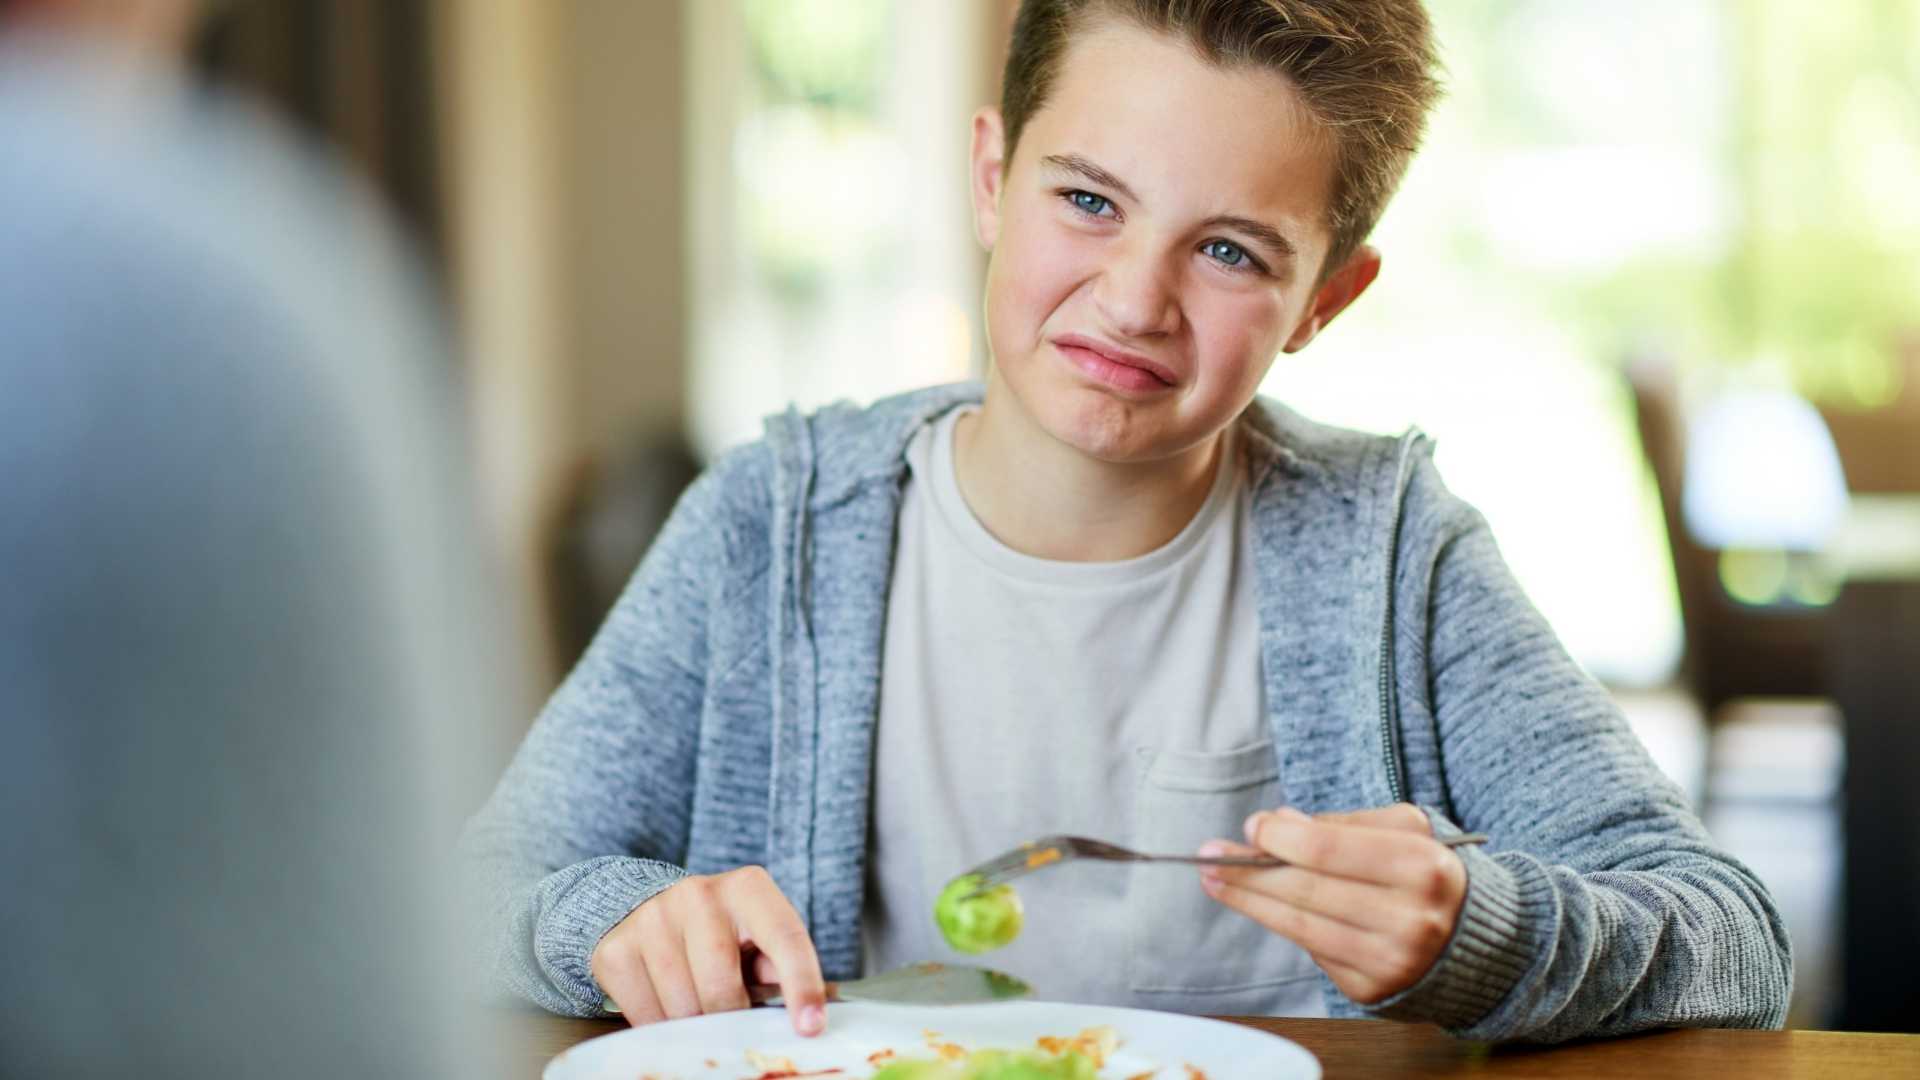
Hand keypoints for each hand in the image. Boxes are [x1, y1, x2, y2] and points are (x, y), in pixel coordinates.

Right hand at [590, 865, 827, 1035]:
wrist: (644, 908)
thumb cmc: (720, 932)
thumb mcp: (758, 938)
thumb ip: (780, 967)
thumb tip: (809, 1014)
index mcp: (748, 889)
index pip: (784, 938)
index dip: (802, 984)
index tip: (810, 1027)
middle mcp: (698, 894)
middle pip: (723, 986)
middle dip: (732, 1018)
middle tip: (734, 1021)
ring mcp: (652, 919)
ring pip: (683, 1007)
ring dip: (695, 1024)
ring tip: (700, 1005)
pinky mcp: (617, 949)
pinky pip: (646, 1016)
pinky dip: (662, 1026)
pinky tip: (669, 1005)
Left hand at [1198, 803, 1466, 1004]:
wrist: (1473, 936)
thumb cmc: (1428, 870)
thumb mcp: (1405, 830)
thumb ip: (1344, 824)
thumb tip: (1279, 824)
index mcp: (1423, 867)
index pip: (1327, 850)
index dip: (1279, 839)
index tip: (1251, 827)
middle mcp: (1410, 920)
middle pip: (1305, 892)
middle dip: (1248, 872)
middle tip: (1209, 855)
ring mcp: (1390, 962)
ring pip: (1299, 927)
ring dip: (1249, 901)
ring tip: (1215, 880)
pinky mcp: (1371, 989)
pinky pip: (1312, 951)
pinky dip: (1287, 925)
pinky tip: (1266, 907)